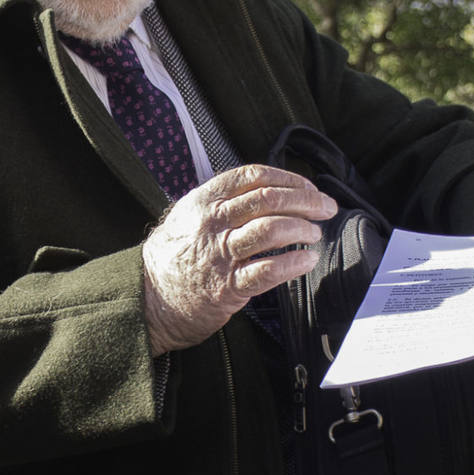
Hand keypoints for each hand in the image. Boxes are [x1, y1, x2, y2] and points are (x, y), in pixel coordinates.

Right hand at [142, 164, 337, 355]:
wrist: (148, 298)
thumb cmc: (171, 258)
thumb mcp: (187, 216)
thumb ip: (221, 203)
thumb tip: (268, 193)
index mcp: (204, 201)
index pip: (254, 176)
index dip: (289, 178)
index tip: (308, 187)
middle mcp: (212, 223)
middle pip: (269, 199)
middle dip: (306, 201)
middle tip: (325, 208)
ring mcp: (220, 254)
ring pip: (271, 229)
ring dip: (302, 229)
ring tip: (313, 234)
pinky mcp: (228, 286)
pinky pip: (269, 270)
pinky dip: (294, 263)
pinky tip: (306, 260)